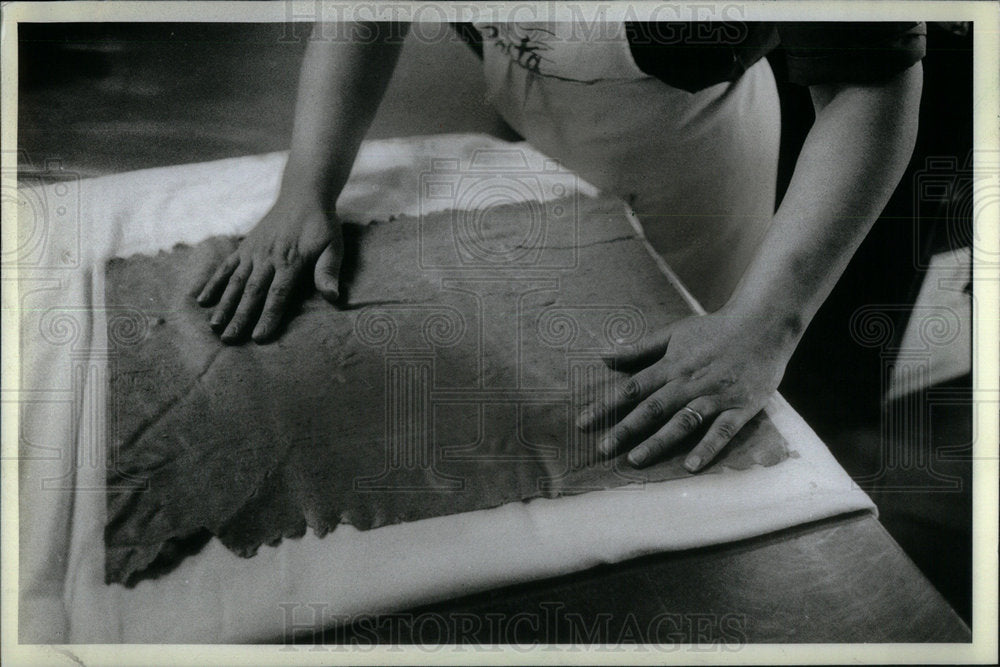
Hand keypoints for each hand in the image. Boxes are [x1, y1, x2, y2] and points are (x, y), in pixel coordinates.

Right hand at [195, 194, 343, 343]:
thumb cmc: (321, 225)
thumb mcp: (333, 245)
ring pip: (236, 282)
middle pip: (252, 292)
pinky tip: (202, 299)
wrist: (303, 194)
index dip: (269, 316)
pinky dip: (214, 283)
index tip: (259, 337)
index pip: (278, 294)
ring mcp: (253, 252)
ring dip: (224, 304)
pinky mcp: (245, 247)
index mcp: (291, 261)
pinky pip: (226, 267)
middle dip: (240, 317)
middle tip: (229, 339)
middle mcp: (268, 258)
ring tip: (214, 325)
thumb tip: (333, 297)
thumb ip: (329, 271)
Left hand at [576, 307, 799, 471]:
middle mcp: (689, 382)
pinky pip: (722, 431)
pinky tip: (692, 466)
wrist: (763, 323)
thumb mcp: (674, 333)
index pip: (632, 387)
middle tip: (602, 449)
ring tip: (635, 460)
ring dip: (658, 442)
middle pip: (652, 408)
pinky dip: (708, 447)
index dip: (606, 405)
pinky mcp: (740, 407)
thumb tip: (603, 356)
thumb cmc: (715, 329)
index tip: (584, 423)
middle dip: (625, 429)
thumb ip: (639, 348)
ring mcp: (715, 396)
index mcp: (671, 365)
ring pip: (682, 422)